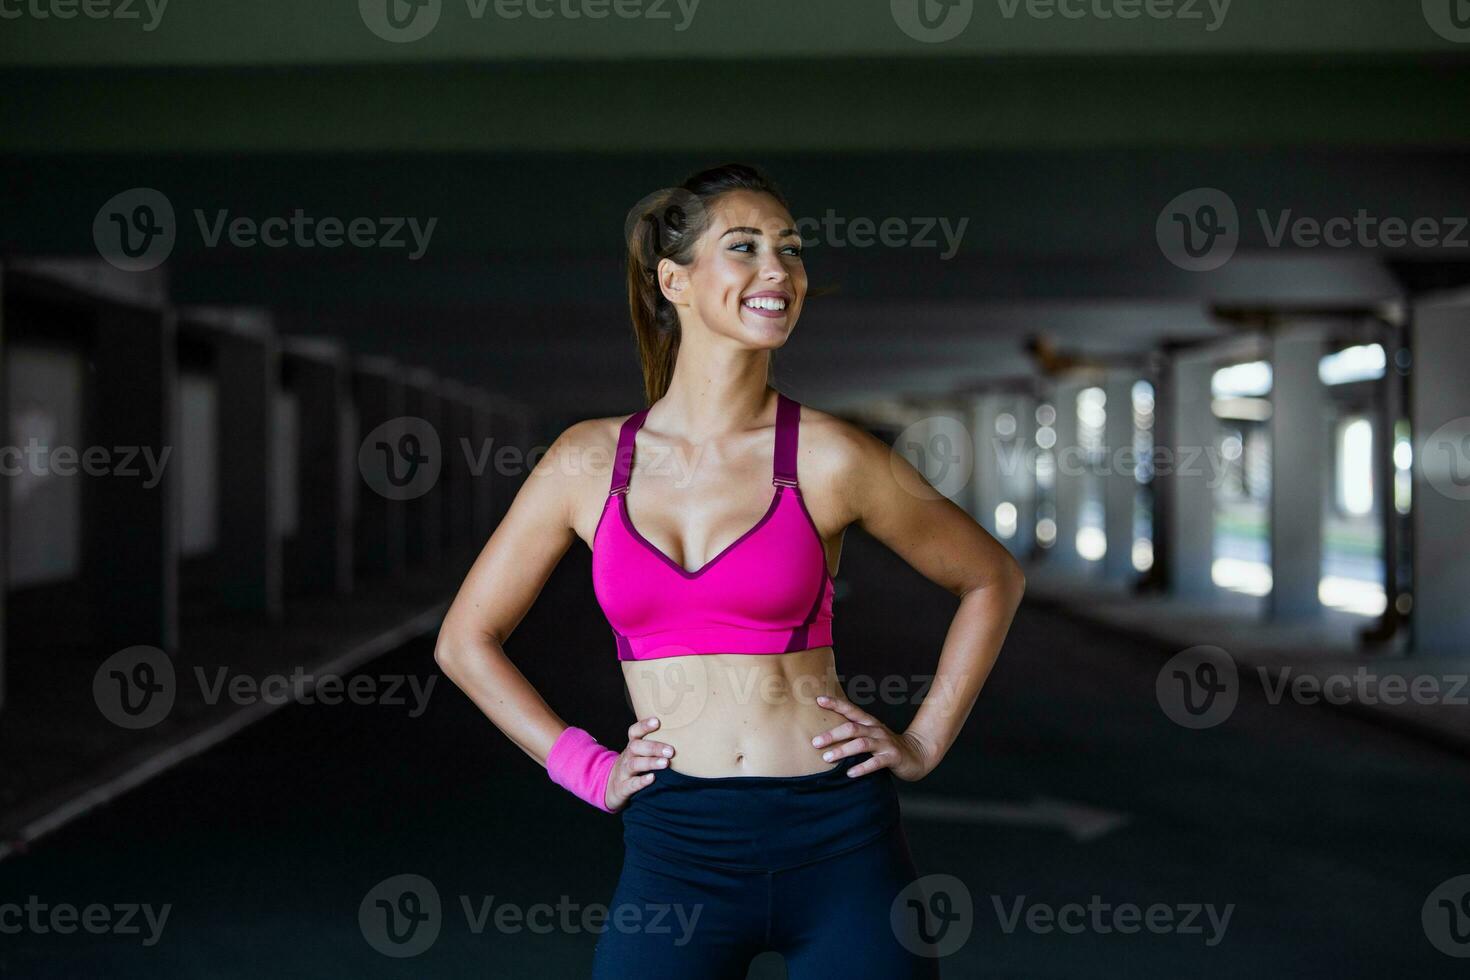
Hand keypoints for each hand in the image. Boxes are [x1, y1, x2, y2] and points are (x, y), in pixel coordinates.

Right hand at [602, 716, 675, 811]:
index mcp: (632, 746)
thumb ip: (655, 745)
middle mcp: (627, 756)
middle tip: (671, 750)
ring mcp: (623, 772)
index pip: (634, 732)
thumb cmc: (634, 766)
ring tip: (665, 763)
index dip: (644, 726)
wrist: (611, 788)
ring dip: (650, 762)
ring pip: (634, 764)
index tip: (657, 721)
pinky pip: (631, 784)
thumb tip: (684, 736)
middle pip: (636, 747)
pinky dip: (641, 782)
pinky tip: (652, 778)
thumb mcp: (639, 754)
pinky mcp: (622, 787)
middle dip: (653, 747)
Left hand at [811, 695, 933, 781]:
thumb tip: (823, 735)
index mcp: (869, 722)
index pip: (850, 710)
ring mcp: (885, 743)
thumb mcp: (870, 736)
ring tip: (827, 758)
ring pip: (862, 744)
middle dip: (832, 734)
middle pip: (852, 728)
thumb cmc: (886, 746)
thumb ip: (852, 733)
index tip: (818, 700)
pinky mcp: (892, 757)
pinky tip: (850, 773)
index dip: (835, 704)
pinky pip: (875, 762)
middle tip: (815, 742)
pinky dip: (862, 767)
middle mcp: (876, 730)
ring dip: (843, 750)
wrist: (917, 755)